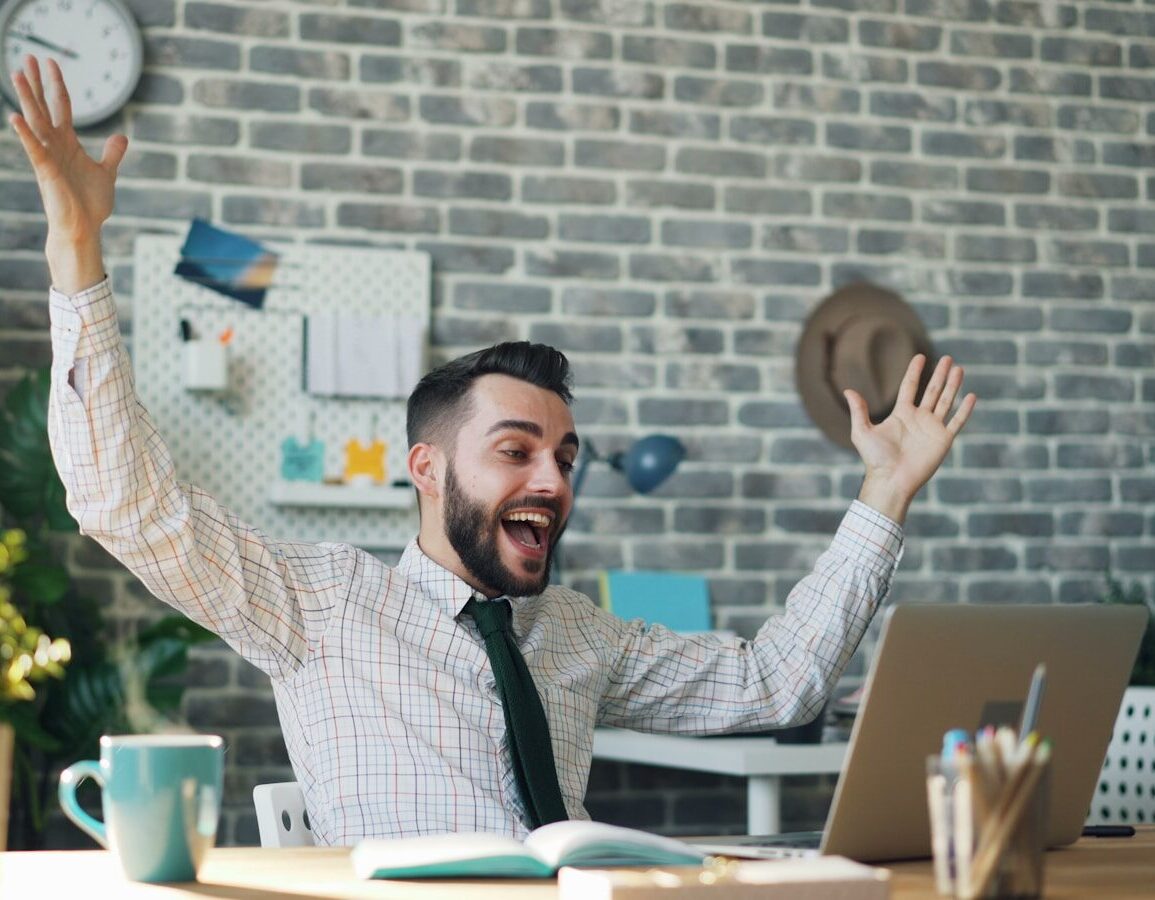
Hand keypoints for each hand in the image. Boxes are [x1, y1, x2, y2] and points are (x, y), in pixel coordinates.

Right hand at [7, 55, 125, 292]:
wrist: (84, 228)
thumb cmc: (91, 204)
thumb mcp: (107, 173)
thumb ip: (112, 154)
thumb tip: (122, 137)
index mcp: (69, 143)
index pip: (61, 106)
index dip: (57, 84)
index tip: (51, 62)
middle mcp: (55, 145)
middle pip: (44, 107)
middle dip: (37, 82)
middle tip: (27, 55)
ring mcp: (49, 157)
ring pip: (36, 122)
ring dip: (27, 98)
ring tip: (17, 74)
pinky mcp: (47, 172)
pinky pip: (34, 149)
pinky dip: (25, 133)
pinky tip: (14, 116)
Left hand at [846, 354, 976, 522]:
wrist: (891, 480)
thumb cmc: (875, 459)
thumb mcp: (862, 432)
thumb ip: (858, 411)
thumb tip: (847, 390)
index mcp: (901, 414)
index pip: (909, 387)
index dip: (915, 371)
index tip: (920, 356)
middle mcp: (918, 418)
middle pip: (932, 390)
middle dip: (940, 374)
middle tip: (948, 358)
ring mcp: (932, 428)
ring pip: (946, 401)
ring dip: (953, 385)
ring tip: (959, 368)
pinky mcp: (943, 440)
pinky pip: (957, 422)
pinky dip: (965, 410)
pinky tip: (972, 396)